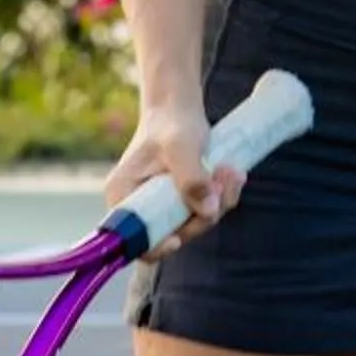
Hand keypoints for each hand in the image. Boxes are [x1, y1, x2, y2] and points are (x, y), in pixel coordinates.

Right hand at [104, 103, 247, 261]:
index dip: (155, 246)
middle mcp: (140, 206)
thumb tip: (208, 211)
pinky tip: (232, 173)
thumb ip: (192, 178)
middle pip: (172, 234)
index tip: (178, 239)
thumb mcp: (181, 147)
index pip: (132, 238)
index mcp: (124, 194)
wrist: (180, 109)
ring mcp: (162, 206)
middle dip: (202, 215)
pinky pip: (205, 212)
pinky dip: (222, 196)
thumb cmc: (172, 123)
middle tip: (222, 181)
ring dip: (219, 201)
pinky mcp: (182, 202)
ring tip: (232, 171)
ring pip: (194, 223)